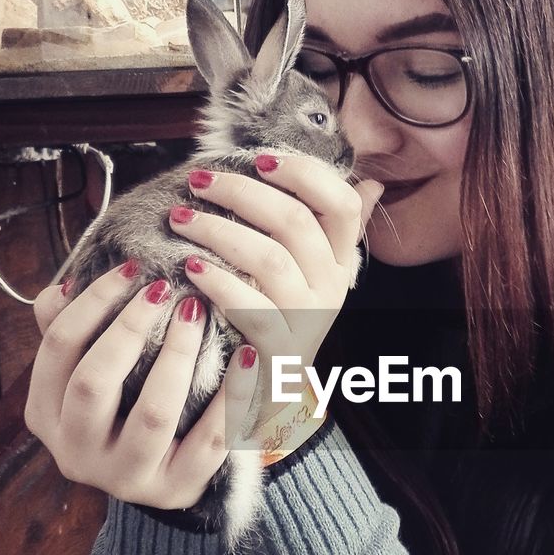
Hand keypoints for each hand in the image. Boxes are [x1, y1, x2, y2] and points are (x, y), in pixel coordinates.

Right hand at [25, 265, 260, 508]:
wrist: (164, 475)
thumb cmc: (123, 407)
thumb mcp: (89, 372)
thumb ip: (74, 332)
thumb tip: (65, 285)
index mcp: (46, 414)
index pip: (58, 348)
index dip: (92, 302)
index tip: (132, 267)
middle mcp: (76, 451)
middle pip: (93, 381)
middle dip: (130, 327)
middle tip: (164, 288)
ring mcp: (125, 476)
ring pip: (153, 414)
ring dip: (178, 355)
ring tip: (198, 313)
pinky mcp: (175, 489)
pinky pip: (210, 440)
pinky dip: (232, 395)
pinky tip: (248, 355)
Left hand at [171, 153, 383, 426]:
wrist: (271, 395)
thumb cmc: (281, 320)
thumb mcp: (313, 275)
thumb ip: (333, 229)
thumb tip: (372, 184)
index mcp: (340, 262)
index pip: (343, 204)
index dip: (304, 174)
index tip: (259, 159)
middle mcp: (331, 288)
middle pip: (296, 223)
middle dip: (241, 193)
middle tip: (199, 181)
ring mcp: (307, 320)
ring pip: (270, 258)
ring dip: (219, 230)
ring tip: (181, 218)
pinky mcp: (279, 351)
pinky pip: (251, 308)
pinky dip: (219, 283)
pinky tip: (191, 267)